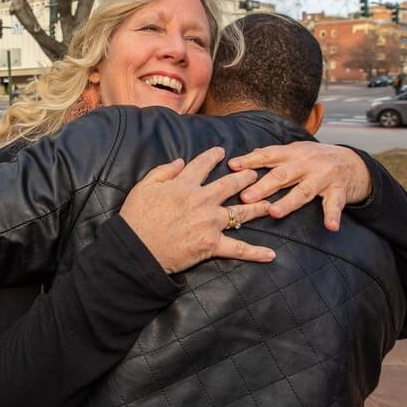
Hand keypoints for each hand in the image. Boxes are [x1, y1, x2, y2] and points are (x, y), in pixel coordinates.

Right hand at [119, 147, 274, 273]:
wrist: (137, 249)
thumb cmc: (136, 218)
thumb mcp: (143, 187)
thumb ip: (163, 171)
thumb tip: (180, 161)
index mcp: (185, 185)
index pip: (202, 165)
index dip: (213, 156)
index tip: (221, 152)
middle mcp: (203, 200)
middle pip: (230, 185)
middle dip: (245, 177)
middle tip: (255, 174)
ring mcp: (210, 222)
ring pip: (241, 212)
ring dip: (258, 207)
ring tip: (270, 203)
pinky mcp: (212, 244)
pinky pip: (238, 249)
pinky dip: (256, 253)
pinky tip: (271, 254)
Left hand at [228, 141, 370, 231]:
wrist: (355, 162)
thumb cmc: (319, 158)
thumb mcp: (297, 151)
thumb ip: (275, 155)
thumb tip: (249, 155)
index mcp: (294, 153)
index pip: (269, 155)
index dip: (250, 160)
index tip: (232, 166)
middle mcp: (308, 163)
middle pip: (283, 175)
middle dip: (263, 186)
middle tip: (245, 197)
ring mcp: (324, 176)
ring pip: (304, 190)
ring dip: (288, 202)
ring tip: (274, 212)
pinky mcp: (340, 190)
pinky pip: (335, 204)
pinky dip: (333, 215)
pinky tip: (330, 226)